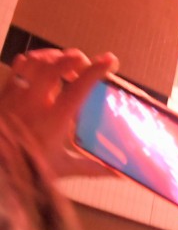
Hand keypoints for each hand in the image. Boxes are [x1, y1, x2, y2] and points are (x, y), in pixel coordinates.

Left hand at [0, 48, 117, 175]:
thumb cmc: (25, 167)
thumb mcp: (60, 169)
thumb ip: (89, 167)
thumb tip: (116, 173)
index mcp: (54, 119)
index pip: (78, 87)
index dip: (96, 70)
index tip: (110, 61)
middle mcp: (35, 102)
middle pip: (56, 65)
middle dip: (75, 58)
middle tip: (85, 63)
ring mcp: (17, 94)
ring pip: (37, 61)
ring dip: (55, 56)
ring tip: (65, 62)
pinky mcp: (4, 92)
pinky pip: (19, 65)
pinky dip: (35, 60)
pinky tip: (43, 66)